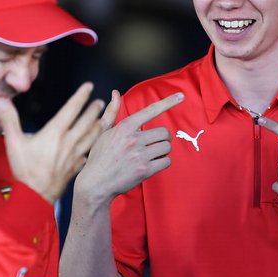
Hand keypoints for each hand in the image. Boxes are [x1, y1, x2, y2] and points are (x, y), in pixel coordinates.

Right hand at [0, 82, 105, 204]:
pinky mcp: (76, 167)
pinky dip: (94, 147)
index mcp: (55, 132)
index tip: (89, 86)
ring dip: (99, 125)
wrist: (36, 195)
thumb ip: (8, 119)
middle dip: (94, 110)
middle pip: (87, 121)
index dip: (81, 96)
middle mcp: (69, 141)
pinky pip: (88, 153)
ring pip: (92, 137)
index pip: (72, 109)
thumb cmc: (25, 169)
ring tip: (104, 118)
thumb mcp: (13, 142)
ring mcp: (75, 155)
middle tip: (100, 102)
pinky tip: (94, 146)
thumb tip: (0, 101)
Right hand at [75, 91, 184, 206]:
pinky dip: (162, 163)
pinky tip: (151, 164)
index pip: (150, 110)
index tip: (181, 96)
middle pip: (164, 132)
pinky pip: (166, 162)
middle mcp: (133, 139)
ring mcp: (139, 155)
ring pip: (166, 147)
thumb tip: (115, 93)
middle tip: (154, 143)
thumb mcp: (103, 131)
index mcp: (124, 127)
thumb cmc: (99, 156)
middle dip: (163, 138)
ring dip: (162, 151)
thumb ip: (112, 111)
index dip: (168, 102)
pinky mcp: (145, 171)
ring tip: (150, 155)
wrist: (96, 183)